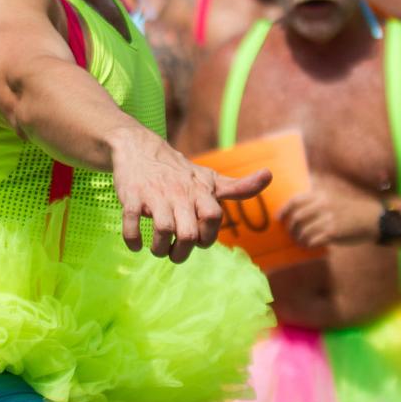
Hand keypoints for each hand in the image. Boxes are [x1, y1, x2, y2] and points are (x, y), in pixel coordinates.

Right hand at [111, 132, 270, 263]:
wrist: (139, 148)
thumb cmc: (179, 170)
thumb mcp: (209, 178)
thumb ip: (238, 186)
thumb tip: (269, 176)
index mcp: (200, 191)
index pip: (214, 218)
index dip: (208, 236)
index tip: (200, 240)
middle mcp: (179, 193)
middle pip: (189, 233)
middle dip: (183, 252)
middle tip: (176, 253)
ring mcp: (154, 195)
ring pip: (164, 231)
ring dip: (160, 249)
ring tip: (159, 250)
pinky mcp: (131, 197)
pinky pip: (131, 224)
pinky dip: (133, 240)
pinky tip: (136, 245)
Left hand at [280, 189, 379, 246]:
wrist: (373, 218)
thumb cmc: (351, 210)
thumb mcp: (333, 197)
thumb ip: (316, 201)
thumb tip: (296, 210)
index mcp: (321, 195)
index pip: (295, 200)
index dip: (284, 210)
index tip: (279, 218)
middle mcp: (323, 205)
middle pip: (296, 217)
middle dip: (291, 228)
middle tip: (292, 235)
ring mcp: (328, 219)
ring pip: (304, 231)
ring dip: (299, 239)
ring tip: (301, 242)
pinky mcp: (333, 233)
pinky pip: (313, 240)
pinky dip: (309, 244)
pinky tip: (310, 246)